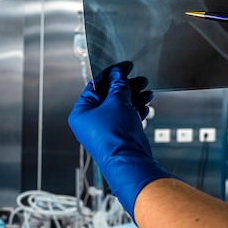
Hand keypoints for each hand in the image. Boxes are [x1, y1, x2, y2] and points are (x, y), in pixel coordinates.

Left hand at [68, 61, 172, 218]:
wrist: (129, 161)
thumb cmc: (116, 137)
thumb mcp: (118, 102)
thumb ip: (119, 85)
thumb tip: (119, 74)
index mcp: (81, 112)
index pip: (96, 85)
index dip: (112, 73)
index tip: (125, 67)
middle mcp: (90, 122)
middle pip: (109, 96)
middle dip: (127, 87)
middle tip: (139, 79)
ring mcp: (104, 130)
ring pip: (119, 107)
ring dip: (134, 98)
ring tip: (147, 92)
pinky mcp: (117, 136)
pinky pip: (125, 118)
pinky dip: (135, 110)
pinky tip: (145, 106)